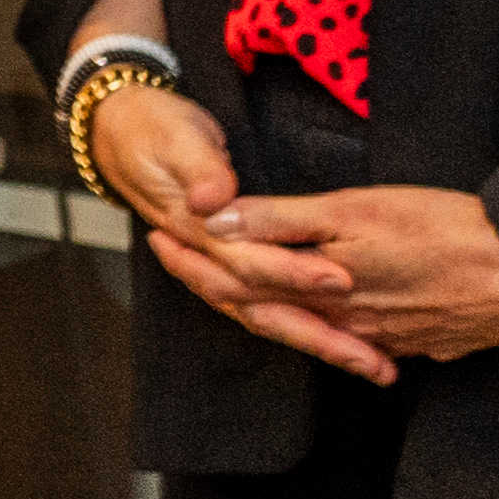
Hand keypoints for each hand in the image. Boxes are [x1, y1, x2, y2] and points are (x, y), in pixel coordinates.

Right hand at [85, 83, 393, 383]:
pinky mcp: (234, 264)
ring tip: (376, 367)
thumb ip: (199, 168)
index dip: (293, 273)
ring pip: (271, 316)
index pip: (247, 263)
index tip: (342, 280)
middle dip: (320, 336)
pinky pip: (273, 306)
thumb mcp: (175, 138)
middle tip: (372, 360)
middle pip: (264, 308)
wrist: (122, 134)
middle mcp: (209, 258)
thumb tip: (212, 200)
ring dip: (322, 344)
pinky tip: (350, 342)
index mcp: (196, 230)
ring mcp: (220, 266)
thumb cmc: (154, 131)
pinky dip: (309, 328)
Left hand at [196, 182, 498, 370]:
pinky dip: (331, 326)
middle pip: (264, 311)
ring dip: (272, 308)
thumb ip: (282, 220)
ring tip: (241, 284)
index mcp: (318, 291)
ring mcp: (383, 338)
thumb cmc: (445, 230)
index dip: (191, 262)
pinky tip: (330, 315)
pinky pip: (360, 339)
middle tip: (177, 257)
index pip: (233, 284)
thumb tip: (217, 220)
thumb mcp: (354, 212)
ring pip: (311, 327)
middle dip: (217, 285)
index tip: (157, 239)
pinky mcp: (421, 341)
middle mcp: (342, 324)